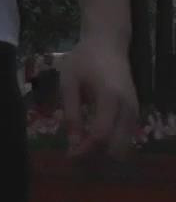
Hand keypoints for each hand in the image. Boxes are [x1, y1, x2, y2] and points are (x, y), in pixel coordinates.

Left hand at [60, 37, 138, 158]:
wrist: (108, 44)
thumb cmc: (85, 59)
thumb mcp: (69, 82)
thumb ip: (71, 112)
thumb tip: (72, 143)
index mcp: (110, 97)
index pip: (101, 135)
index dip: (84, 150)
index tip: (68, 155)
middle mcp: (128, 108)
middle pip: (116, 148)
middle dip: (95, 157)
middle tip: (74, 154)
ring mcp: (134, 112)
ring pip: (124, 148)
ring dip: (103, 154)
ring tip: (81, 148)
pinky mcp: (134, 114)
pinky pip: (125, 139)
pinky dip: (110, 146)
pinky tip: (91, 140)